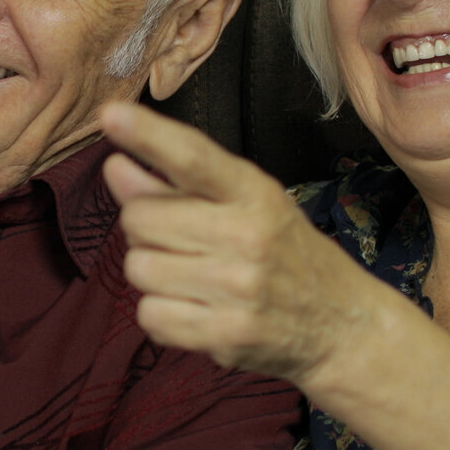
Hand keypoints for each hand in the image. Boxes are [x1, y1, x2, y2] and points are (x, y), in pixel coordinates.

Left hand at [100, 102, 372, 385]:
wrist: (340, 325)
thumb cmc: (283, 254)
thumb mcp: (245, 205)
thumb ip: (175, 184)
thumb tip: (115, 166)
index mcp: (255, 193)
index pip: (193, 157)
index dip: (147, 134)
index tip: (110, 114)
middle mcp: (248, 237)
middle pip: (141, 217)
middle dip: (146, 227)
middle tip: (183, 239)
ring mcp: (238, 289)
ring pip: (138, 268)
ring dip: (152, 272)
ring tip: (192, 275)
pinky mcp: (226, 336)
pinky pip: (149, 315)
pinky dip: (161, 313)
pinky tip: (195, 307)